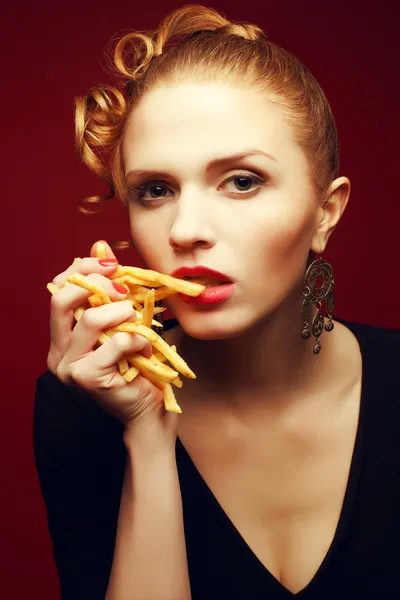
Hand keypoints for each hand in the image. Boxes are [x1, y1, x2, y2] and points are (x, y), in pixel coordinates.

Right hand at [47, 240, 177, 441]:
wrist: (149, 410)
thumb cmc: (138, 364)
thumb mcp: (124, 319)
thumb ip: (110, 285)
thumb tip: (99, 242)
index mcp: (63, 334)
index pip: (58, 288)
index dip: (83, 268)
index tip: (112, 263)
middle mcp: (57, 350)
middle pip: (61, 299)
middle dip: (96, 284)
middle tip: (124, 289)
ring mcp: (67, 367)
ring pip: (89, 320)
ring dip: (122, 313)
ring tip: (138, 323)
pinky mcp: (86, 379)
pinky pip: (114, 344)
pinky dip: (136, 340)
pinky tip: (144, 349)